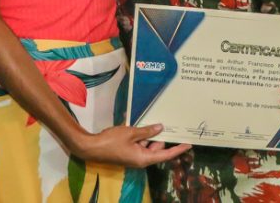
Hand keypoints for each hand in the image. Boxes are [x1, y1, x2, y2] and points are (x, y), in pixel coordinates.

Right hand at [70, 123, 190, 167]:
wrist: (91, 147)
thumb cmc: (112, 141)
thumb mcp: (131, 133)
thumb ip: (146, 131)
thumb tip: (160, 129)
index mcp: (144, 158)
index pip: (166, 155)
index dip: (178, 149)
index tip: (188, 144)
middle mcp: (141, 159)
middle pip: (156, 148)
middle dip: (158, 136)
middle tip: (162, 122)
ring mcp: (134, 156)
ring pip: (147, 144)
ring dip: (146, 134)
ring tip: (146, 120)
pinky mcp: (127, 152)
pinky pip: (138, 143)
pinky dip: (138, 135)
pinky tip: (134, 122)